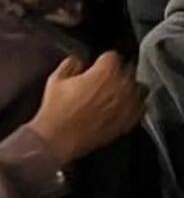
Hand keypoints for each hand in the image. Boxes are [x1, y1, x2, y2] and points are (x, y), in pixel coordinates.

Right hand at [30, 52, 147, 166]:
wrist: (58, 141)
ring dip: (129, 89)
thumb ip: (71, 63)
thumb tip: (79, 60)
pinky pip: (141, 107)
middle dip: (115, 75)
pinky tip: (120, 110)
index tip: (95, 69)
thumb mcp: (56, 80)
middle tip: (101, 85)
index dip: (101, 62)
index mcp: (107, 70)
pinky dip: (133, 107)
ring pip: (139, 88)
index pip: (112, 56)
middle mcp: (123, 83)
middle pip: (127, 70)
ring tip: (114, 97)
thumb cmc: (56, 111)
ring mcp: (129, 103)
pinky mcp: (130, 120)